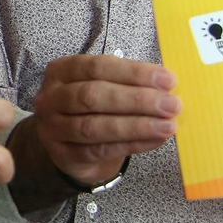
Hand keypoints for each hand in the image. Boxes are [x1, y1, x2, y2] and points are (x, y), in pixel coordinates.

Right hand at [30, 55, 178, 187]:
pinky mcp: (63, 155)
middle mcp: (51, 98)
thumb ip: (130, 84)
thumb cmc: (94, 110)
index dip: (134, 73)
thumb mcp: (106, 87)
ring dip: (136, 126)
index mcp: (62, 71)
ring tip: (166, 125)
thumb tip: (168, 87)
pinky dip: (131, 144)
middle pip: (93, 95)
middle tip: (171, 104)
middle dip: (137, 99)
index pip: (98, 67)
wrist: (73, 148)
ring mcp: (53, 128)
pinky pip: (100, 150)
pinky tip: (154, 140)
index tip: (167, 80)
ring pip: (94, 126)